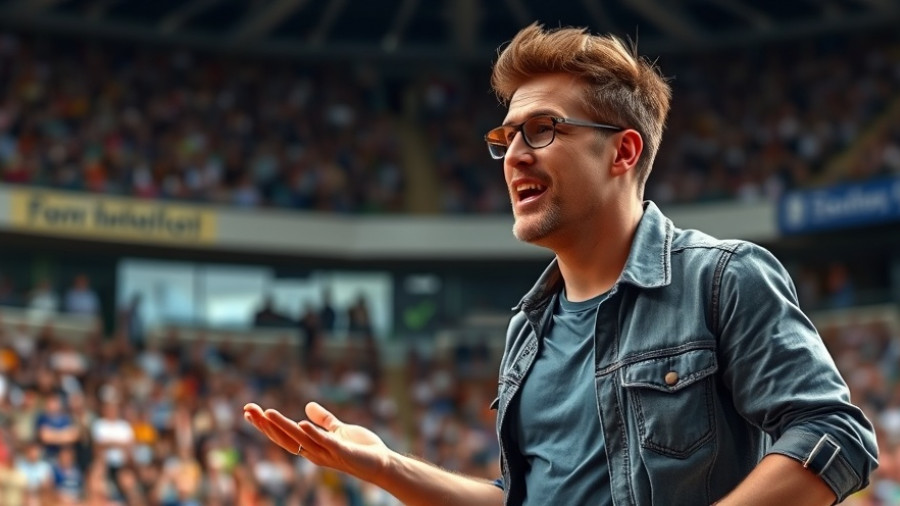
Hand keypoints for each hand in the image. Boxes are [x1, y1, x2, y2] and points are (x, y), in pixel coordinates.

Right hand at [243, 402, 389, 480]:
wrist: (382, 462)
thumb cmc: (361, 449)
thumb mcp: (338, 430)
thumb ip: (324, 419)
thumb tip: (307, 405)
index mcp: (311, 446)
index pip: (283, 436)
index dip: (266, 425)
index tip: (249, 411)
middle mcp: (314, 452)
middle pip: (284, 439)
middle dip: (265, 425)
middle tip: (248, 410)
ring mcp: (327, 453)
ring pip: (300, 439)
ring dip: (283, 426)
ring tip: (268, 412)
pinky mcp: (342, 451)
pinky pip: (325, 442)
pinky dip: (313, 433)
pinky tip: (301, 422)